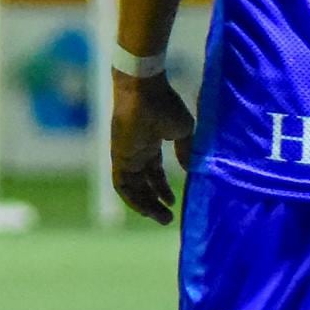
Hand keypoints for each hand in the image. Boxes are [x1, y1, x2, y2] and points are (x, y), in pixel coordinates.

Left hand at [109, 68, 196, 226]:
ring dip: (145, 205)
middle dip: (154, 202)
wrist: (145, 91)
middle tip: (167, 218)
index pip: (153, 172)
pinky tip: (146, 209)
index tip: (173, 201)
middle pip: (142, 184)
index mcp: (150, 144)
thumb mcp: (182, 131)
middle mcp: (136, 152)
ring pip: (132, 188)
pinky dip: (132, 199)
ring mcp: (126, 155)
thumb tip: (191, 170)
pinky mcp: (119, 157)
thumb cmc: (165, 105)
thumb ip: (186, 151)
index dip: (162, 188)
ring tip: (161, 218)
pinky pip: (122, 184)